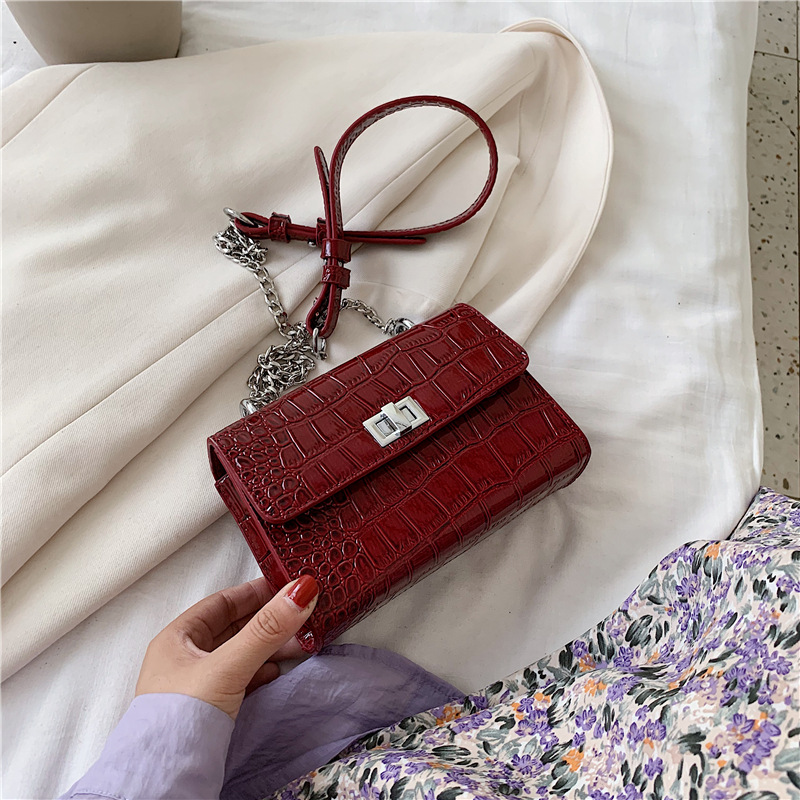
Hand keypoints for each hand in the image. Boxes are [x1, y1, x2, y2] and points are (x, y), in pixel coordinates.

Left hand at [135, 575, 318, 718]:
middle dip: (267, 620)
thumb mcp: (228, 666)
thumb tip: (300, 591)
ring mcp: (195, 685)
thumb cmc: (181, 719)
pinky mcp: (208, 709)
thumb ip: (266, 629)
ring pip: (239, 653)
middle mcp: (183, 658)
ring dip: (268, 646)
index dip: (253, 593)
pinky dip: (261, 670)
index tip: (283, 587)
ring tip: (298, 642)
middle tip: (297, 613)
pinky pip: (240, 678)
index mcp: (177, 638)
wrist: (166, 781)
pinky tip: (276, 671)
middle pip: (233, 628)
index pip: (221, 603)